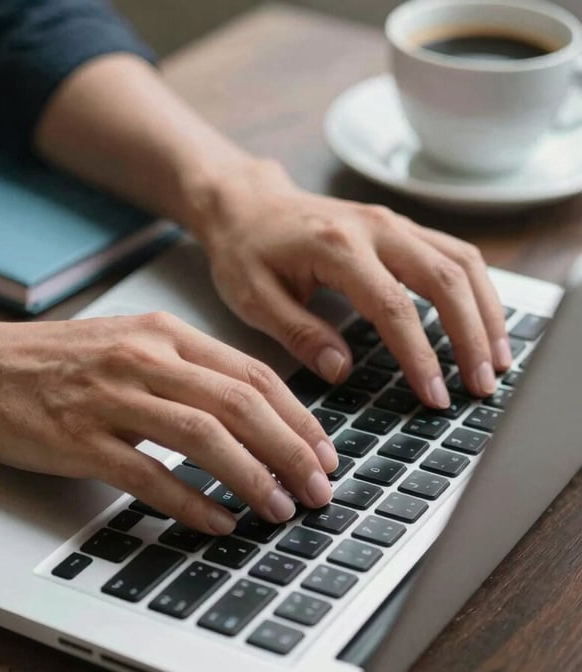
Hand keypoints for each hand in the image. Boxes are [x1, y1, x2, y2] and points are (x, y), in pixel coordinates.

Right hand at [0, 313, 337, 533]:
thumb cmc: (53, 360)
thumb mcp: (128, 343)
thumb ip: (185, 369)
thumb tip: (247, 412)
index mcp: (163, 334)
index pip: (251, 374)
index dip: (298, 417)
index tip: (324, 452)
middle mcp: (143, 359)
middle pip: (239, 404)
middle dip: (291, 451)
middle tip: (320, 489)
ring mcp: (110, 397)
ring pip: (202, 436)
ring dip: (251, 477)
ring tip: (281, 509)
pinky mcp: (78, 438)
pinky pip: (147, 473)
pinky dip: (190, 501)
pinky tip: (218, 522)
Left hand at [193, 160, 510, 407]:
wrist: (247, 205)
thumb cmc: (245, 251)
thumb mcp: (254, 299)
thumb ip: (299, 333)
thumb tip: (342, 370)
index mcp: (336, 247)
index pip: (394, 307)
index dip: (420, 356)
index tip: (435, 395)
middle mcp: (375, 228)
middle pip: (445, 278)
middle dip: (471, 336)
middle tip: (482, 385)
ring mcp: (392, 223)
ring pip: (461, 261)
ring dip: (486, 311)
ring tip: (497, 359)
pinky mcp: (399, 228)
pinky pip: (453, 253)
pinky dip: (476, 289)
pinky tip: (483, 322)